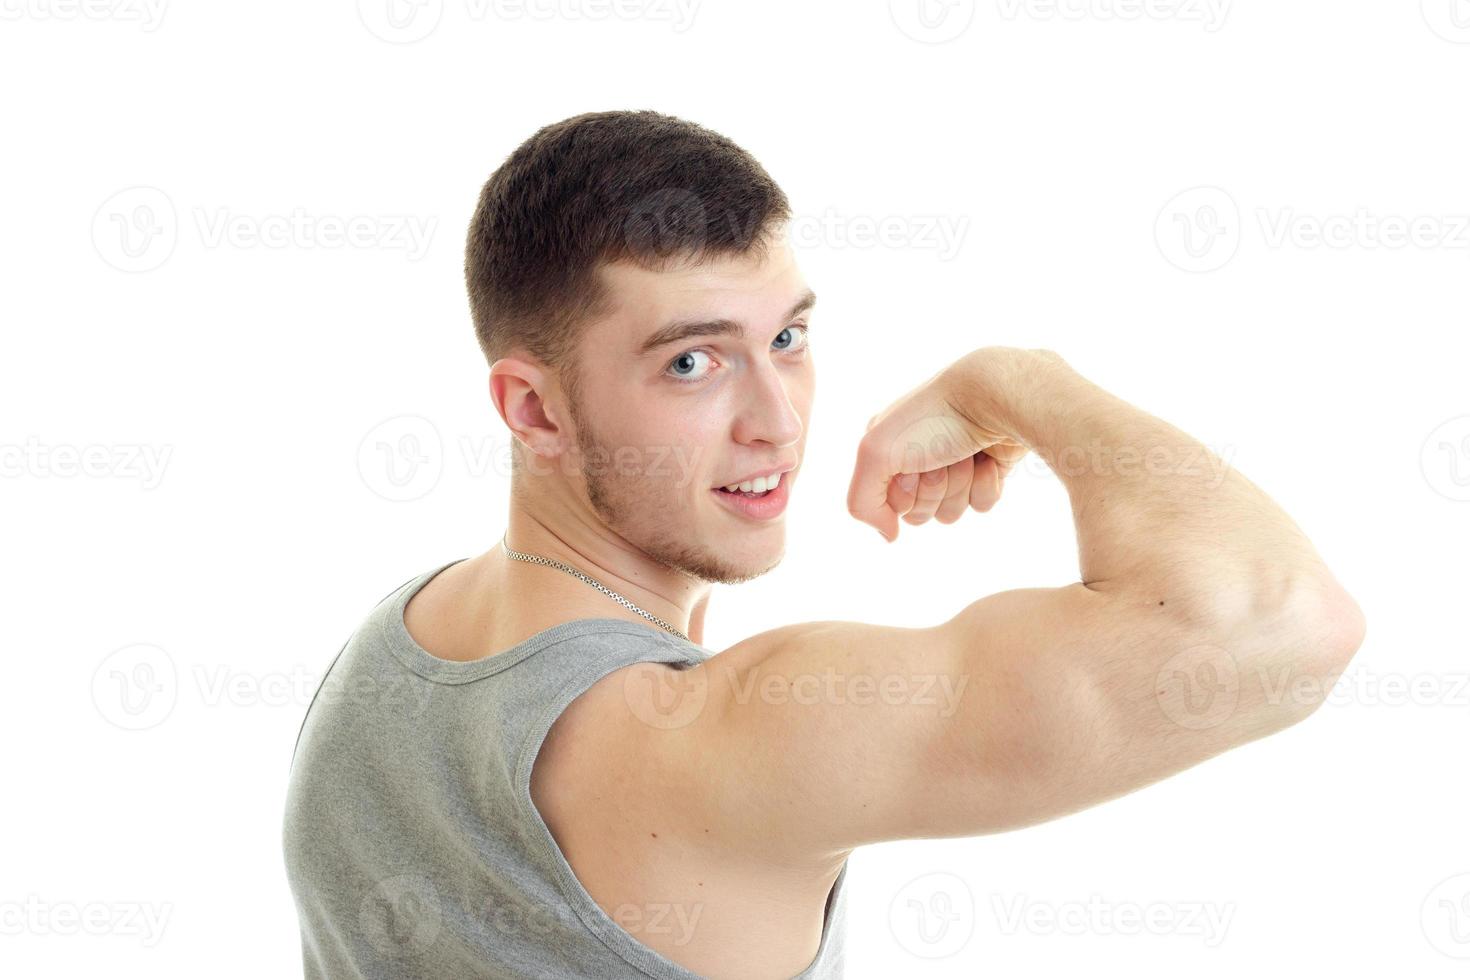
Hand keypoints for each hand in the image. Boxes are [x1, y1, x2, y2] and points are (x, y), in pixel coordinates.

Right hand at [847, 349, 1034, 541]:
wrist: (994, 397)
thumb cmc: (934, 419)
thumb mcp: (875, 453)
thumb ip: (862, 502)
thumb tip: (890, 534)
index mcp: (887, 449)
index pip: (888, 503)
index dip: (903, 493)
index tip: (912, 465)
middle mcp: (917, 457)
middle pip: (919, 512)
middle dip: (934, 490)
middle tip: (941, 458)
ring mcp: (953, 463)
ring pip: (950, 511)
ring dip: (960, 486)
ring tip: (966, 454)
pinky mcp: (987, 468)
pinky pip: (981, 503)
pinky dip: (985, 486)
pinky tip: (987, 460)